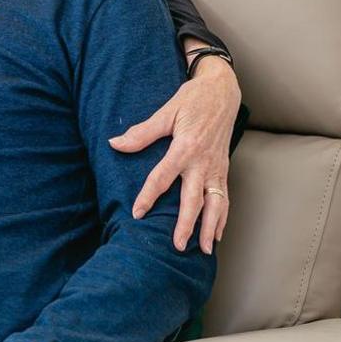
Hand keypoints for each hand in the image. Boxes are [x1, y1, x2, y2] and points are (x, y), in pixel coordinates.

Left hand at [108, 43, 240, 253]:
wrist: (223, 91)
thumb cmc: (193, 100)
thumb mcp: (166, 112)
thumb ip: (142, 133)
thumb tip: (115, 144)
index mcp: (185, 147)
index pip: (163, 177)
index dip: (149, 196)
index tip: (138, 213)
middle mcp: (203, 162)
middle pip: (194, 199)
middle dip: (185, 224)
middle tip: (176, 246)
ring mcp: (216, 168)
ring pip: (215, 204)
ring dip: (210, 228)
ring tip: (204, 250)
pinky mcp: (224, 170)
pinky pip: (225, 198)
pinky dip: (223, 218)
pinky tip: (217, 234)